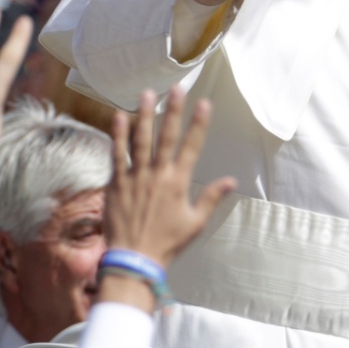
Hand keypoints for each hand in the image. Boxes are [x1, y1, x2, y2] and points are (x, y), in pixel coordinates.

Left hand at [105, 87, 235, 270]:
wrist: (135, 259)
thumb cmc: (167, 243)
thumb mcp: (195, 223)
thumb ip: (211, 198)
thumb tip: (231, 181)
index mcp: (179, 182)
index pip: (192, 146)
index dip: (199, 124)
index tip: (205, 103)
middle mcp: (158, 174)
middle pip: (166, 136)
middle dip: (173, 110)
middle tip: (177, 88)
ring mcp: (136, 177)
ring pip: (140, 140)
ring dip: (144, 115)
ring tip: (147, 94)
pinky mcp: (117, 183)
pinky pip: (117, 154)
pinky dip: (118, 135)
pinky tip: (119, 116)